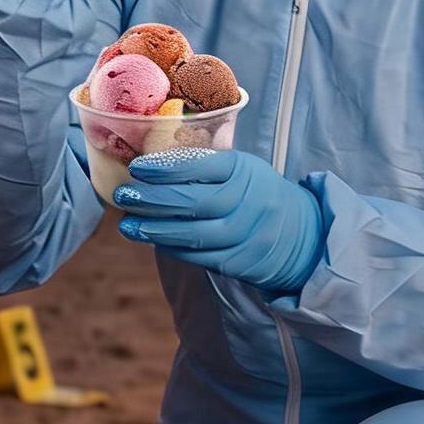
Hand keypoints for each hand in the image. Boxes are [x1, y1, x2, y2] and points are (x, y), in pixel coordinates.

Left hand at [114, 147, 323, 294]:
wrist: (299, 234)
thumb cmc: (256, 193)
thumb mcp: (241, 168)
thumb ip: (205, 164)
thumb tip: (150, 162)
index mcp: (243, 170)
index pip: (201, 166)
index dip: (166, 168)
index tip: (137, 168)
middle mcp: (245, 202)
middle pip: (192, 202)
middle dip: (152, 200)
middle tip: (124, 195)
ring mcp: (242, 235)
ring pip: (191, 234)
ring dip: (154, 230)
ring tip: (127, 225)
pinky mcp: (237, 261)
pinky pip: (197, 255)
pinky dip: (171, 247)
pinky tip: (151, 239)